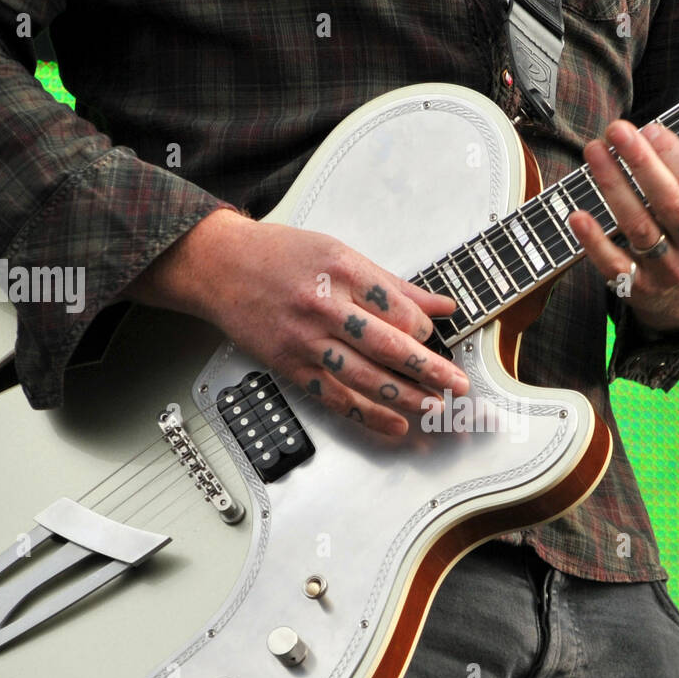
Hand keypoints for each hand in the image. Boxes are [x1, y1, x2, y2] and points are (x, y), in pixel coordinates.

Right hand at [124, 209, 469, 435]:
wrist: (220, 267)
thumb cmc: (280, 256)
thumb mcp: (340, 253)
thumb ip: (394, 284)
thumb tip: (441, 306)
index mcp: (343, 271)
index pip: (398, 309)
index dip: (424, 330)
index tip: (436, 341)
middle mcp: (325, 307)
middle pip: (388, 347)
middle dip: (430, 370)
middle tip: (458, 385)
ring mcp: (306, 341)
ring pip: (365, 378)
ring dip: (405, 398)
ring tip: (434, 407)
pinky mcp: (291, 367)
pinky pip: (336, 398)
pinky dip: (369, 416)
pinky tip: (395, 424)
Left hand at [569, 51, 678, 332]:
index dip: (678, 159)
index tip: (652, 128)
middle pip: (670, 206)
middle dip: (641, 167)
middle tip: (615, 131)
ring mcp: (672, 272)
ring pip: (640, 230)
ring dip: (613, 191)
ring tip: (593, 154)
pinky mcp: (641, 289)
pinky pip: (615, 267)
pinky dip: (595, 242)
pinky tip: (576, 214)